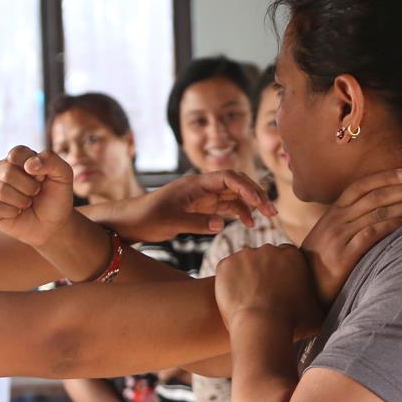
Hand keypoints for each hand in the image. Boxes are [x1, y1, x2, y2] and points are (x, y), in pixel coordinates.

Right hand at [0, 146, 74, 246]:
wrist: (53, 224)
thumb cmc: (57, 197)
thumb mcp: (64, 175)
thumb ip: (51, 160)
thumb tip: (28, 165)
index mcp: (19, 158)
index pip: (16, 153)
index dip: (32, 167)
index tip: (42, 178)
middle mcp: (2, 169)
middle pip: (6, 171)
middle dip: (28, 187)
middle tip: (35, 193)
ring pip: (0, 190)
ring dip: (21, 201)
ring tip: (27, 203)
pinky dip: (12, 212)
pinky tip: (17, 213)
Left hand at [99, 170, 276, 242]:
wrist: (130, 222)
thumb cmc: (146, 218)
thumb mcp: (170, 222)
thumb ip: (197, 223)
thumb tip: (222, 224)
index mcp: (195, 183)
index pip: (227, 178)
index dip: (246, 188)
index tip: (259, 203)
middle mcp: (201, 187)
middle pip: (235, 184)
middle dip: (255, 195)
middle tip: (271, 211)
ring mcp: (202, 197)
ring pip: (233, 196)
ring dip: (250, 205)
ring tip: (265, 218)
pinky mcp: (200, 208)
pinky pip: (224, 207)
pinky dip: (238, 213)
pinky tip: (247, 223)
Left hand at [215, 244, 322, 338]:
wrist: (262, 327)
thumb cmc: (294, 323)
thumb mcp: (319, 312)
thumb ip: (325, 302)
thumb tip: (337, 306)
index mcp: (292, 254)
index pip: (285, 259)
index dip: (281, 275)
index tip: (279, 290)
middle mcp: (269, 248)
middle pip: (263, 259)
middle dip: (262, 274)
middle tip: (261, 296)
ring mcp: (245, 254)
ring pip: (244, 264)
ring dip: (244, 277)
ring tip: (247, 299)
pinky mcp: (225, 263)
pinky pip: (226, 270)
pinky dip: (227, 282)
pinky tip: (234, 298)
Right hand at [301, 169, 401, 306]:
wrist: (302, 288)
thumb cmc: (320, 264)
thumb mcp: (328, 236)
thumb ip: (347, 223)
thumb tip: (375, 212)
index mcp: (332, 213)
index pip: (360, 186)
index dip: (384, 177)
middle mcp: (335, 220)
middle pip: (374, 196)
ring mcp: (338, 237)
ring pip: (377, 213)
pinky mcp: (343, 255)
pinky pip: (371, 234)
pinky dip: (393, 225)